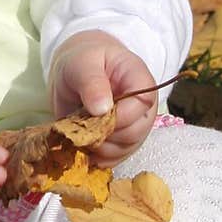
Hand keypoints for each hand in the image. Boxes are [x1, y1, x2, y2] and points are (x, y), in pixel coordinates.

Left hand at [49, 30, 157, 164]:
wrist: (77, 72)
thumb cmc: (83, 62)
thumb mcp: (82, 63)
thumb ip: (91, 82)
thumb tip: (101, 108)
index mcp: (139, 79)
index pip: (144, 103)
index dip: (121, 115)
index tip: (96, 114)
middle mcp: (142, 106)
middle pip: (136, 132)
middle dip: (105, 133)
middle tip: (81, 123)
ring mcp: (134, 126)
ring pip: (124, 149)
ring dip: (98, 146)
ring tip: (79, 130)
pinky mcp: (121, 142)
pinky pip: (114, 159)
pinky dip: (95, 156)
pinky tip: (81, 143)